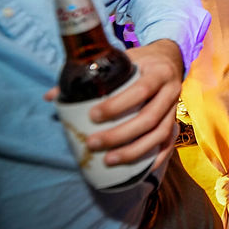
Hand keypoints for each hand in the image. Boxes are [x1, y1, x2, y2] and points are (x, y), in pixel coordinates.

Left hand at [43, 39, 183, 170]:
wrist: (169, 60)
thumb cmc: (140, 61)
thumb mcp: (120, 60)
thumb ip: (89, 75)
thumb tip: (52, 96)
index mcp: (158, 72)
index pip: (141, 90)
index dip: (118, 105)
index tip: (93, 116)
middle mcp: (171, 90)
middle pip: (149, 118)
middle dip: (121, 134)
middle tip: (93, 143)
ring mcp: (176, 107)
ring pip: (160, 134)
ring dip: (135, 150)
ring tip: (109, 160)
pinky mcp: (176, 120)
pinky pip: (170, 142)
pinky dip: (157, 157)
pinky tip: (142, 169)